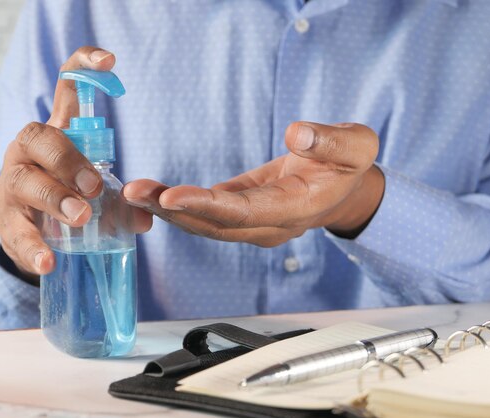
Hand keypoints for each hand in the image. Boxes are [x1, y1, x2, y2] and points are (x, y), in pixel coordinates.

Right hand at [0, 47, 151, 281]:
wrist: (31, 233)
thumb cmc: (68, 199)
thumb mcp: (97, 193)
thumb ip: (122, 201)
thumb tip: (146, 218)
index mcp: (56, 134)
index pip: (65, 90)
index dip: (83, 67)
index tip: (110, 61)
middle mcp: (28, 152)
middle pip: (39, 137)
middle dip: (68, 159)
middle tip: (94, 186)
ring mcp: (13, 185)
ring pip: (25, 181)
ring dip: (55, 197)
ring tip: (80, 217)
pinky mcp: (7, 222)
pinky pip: (17, 231)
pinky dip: (33, 247)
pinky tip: (48, 261)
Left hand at [123, 122, 383, 246]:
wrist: (343, 187)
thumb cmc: (349, 165)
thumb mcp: (356, 145)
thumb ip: (331, 142)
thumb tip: (298, 135)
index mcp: (296, 210)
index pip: (246, 213)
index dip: (209, 207)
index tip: (173, 196)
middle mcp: (269, 225)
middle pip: (216, 224)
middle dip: (174, 210)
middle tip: (134, 193)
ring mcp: (252, 223)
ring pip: (205, 223)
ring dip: (167, 210)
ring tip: (132, 193)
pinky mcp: (239, 211)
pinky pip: (205, 212)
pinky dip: (176, 205)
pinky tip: (148, 194)